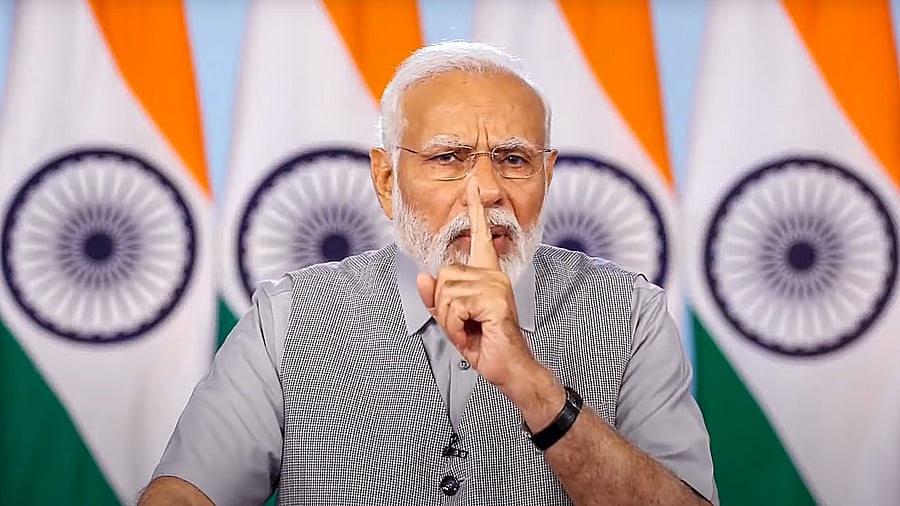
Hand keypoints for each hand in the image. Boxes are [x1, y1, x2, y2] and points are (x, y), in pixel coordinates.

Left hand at [416, 177, 538, 389]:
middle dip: (444, 308)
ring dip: (450, 320)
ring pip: (446, 293)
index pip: (480, 235)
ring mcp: (495, 285)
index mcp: (487, 274)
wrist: (510, 368)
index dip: (474, 210)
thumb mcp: (455, 320)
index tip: (471, 186)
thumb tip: (423, 278)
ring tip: (472, 330)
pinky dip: (457, 327)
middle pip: (443, 276)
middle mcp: (493, 274)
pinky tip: (475, 333)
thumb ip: (438, 299)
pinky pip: (454, 307)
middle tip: (465, 324)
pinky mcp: (493, 299)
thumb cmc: (487, 343)